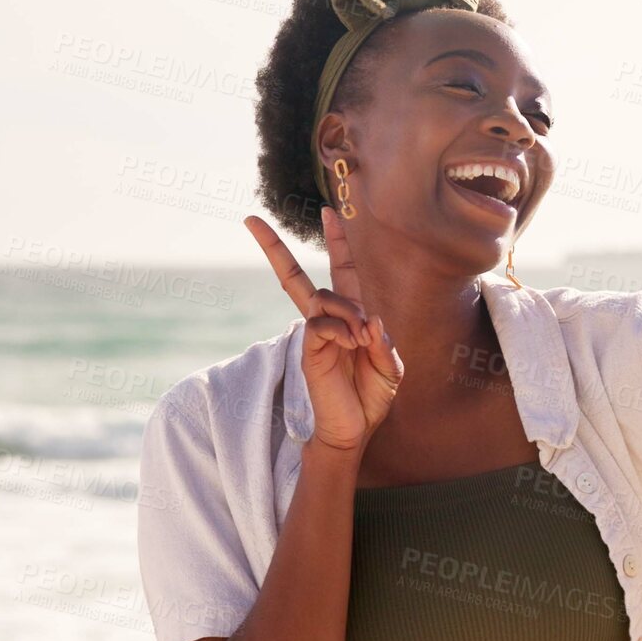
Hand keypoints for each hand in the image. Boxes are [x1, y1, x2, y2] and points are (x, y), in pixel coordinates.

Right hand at [243, 207, 403, 453]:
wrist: (355, 428)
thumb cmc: (372, 396)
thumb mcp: (391, 366)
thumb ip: (384, 342)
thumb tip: (369, 319)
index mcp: (350, 317)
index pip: (342, 271)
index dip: (337, 242)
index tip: (329, 211)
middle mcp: (327, 320)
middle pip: (295, 277)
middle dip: (273, 249)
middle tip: (250, 220)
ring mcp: (314, 334)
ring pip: (323, 298)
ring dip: (349, 313)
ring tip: (361, 339)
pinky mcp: (308, 349)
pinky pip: (320, 324)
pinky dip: (341, 331)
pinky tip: (352, 346)